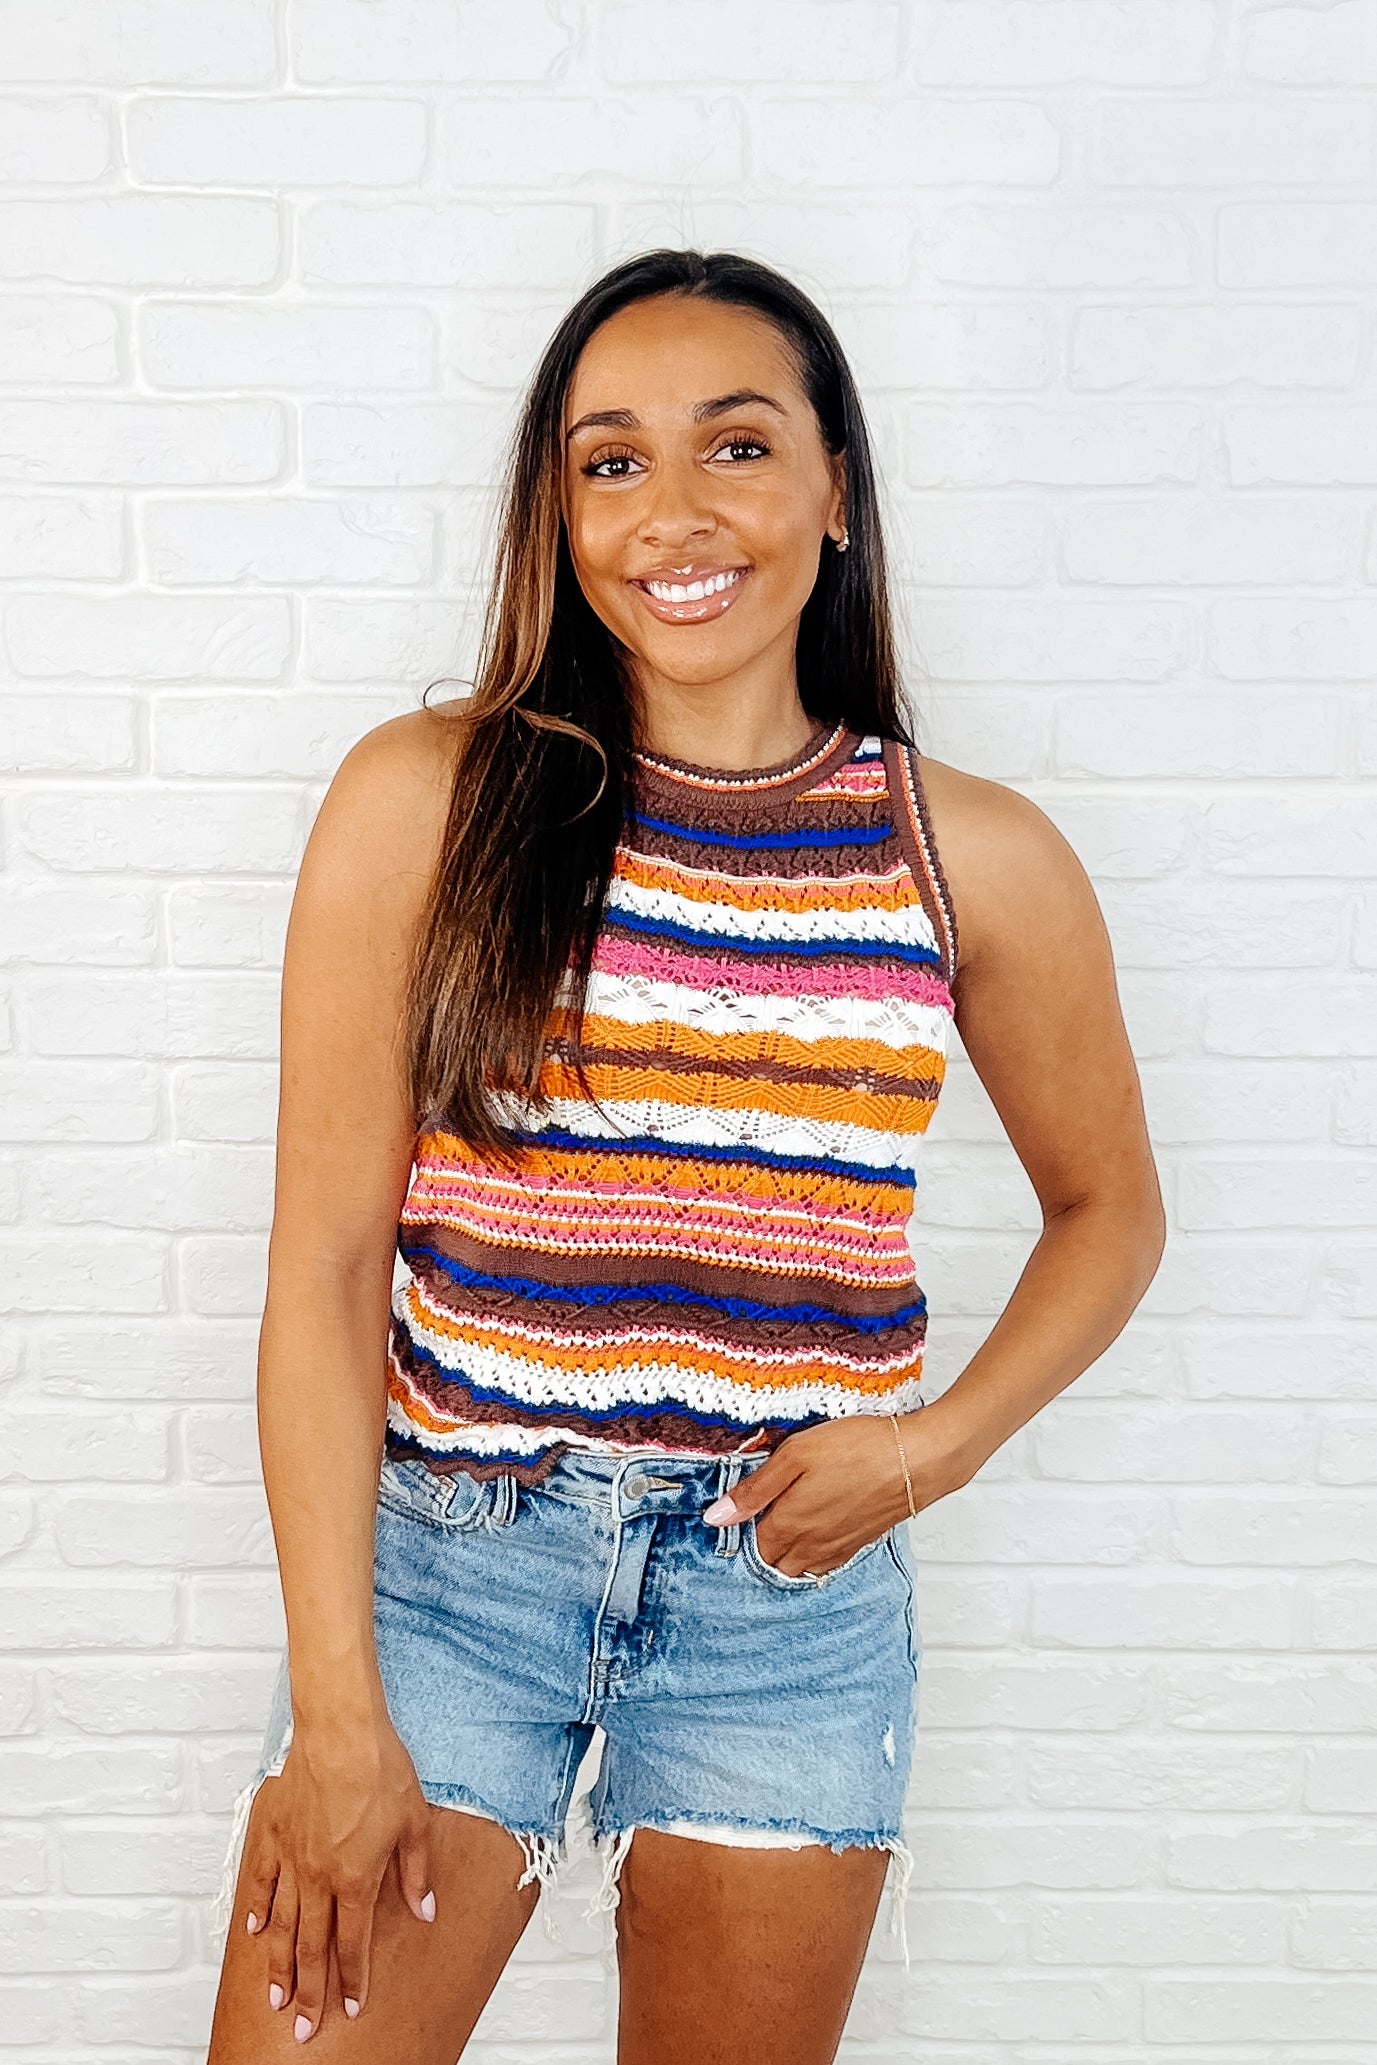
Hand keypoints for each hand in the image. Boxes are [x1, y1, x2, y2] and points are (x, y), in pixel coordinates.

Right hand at [238, 1716, 435, 2041]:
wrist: (340, 1730)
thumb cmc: (381, 1769)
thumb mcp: (415, 1823)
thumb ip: (416, 1873)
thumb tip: (425, 1911)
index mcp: (356, 1879)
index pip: (352, 1944)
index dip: (351, 1980)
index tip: (349, 2008)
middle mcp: (319, 1878)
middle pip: (311, 1948)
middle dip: (310, 1993)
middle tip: (303, 2030)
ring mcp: (292, 1859)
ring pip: (280, 1926)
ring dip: (278, 1967)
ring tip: (276, 2000)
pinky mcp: (273, 1834)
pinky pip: (260, 1882)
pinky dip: (254, 1911)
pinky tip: (251, 1935)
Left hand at [701, 1411, 957, 1578]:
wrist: (918, 1459)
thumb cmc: (858, 1449)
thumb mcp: (795, 1456)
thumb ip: (754, 1489)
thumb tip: (715, 1518)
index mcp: (788, 1526)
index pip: (748, 1547)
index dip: (738, 1530)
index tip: (735, 1511)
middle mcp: (810, 1547)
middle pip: (771, 1564)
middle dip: (758, 1547)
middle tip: (755, 1517)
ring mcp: (836, 1549)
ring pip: (797, 1568)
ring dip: (783, 1554)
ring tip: (781, 1523)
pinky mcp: (857, 1544)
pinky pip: (823, 1564)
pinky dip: (809, 1556)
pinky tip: (812, 1530)